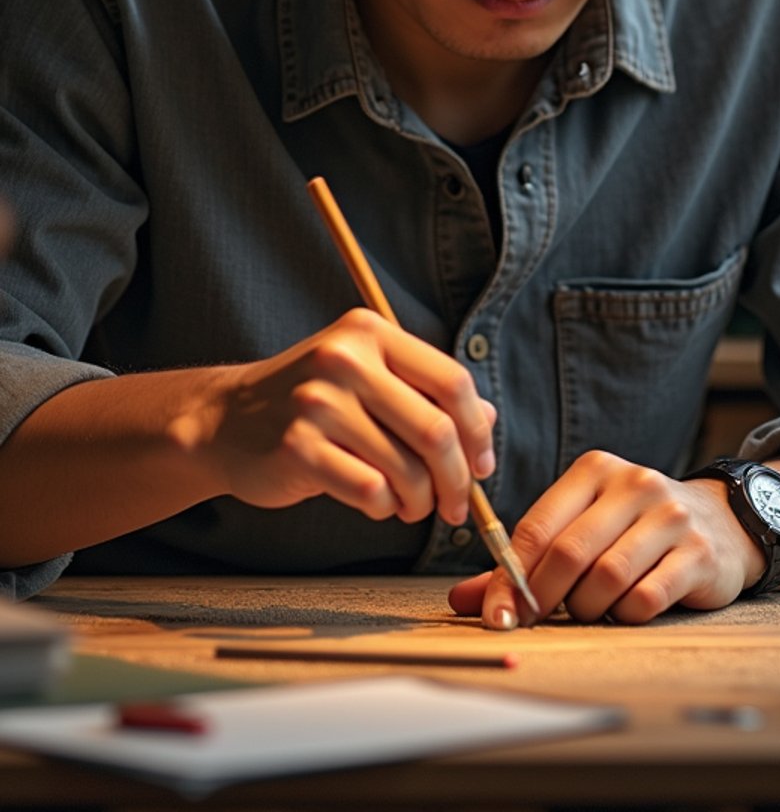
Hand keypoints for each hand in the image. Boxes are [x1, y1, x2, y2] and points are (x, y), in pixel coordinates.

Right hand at [169, 309, 496, 526]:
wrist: (226, 420)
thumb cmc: (311, 401)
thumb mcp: (368, 377)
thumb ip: (425, 393)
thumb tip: (489, 421)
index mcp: (371, 333)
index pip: (452, 381)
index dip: (478, 430)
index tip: (483, 464)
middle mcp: (345, 359)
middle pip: (435, 429)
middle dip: (457, 478)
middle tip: (457, 504)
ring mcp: (318, 402)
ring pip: (406, 468)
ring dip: (420, 501)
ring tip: (412, 506)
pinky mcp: (298, 447)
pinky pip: (370, 491)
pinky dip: (384, 508)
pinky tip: (378, 504)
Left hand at [448, 450, 763, 626]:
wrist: (721, 523)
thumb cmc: (634, 528)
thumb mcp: (582, 527)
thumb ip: (526, 561)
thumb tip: (464, 601)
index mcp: (595, 470)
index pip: (537, 526)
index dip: (510, 577)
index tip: (498, 616)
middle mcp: (633, 484)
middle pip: (569, 553)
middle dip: (544, 598)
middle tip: (536, 621)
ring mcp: (669, 516)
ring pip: (606, 578)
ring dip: (586, 607)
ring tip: (587, 608)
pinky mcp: (698, 553)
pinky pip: (645, 598)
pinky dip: (625, 615)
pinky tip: (626, 608)